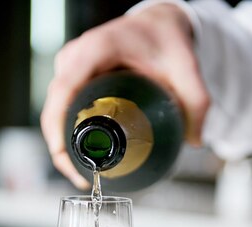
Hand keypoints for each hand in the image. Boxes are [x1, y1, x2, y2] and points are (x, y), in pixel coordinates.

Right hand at [41, 2, 209, 187]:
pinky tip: (80, 154)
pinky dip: (66, 132)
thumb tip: (195, 140)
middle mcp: (77, 57)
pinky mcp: (72, 77)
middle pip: (54, 105)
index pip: (66, 87)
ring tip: (82, 172)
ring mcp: (71, 67)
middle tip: (81, 176)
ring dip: (61, 142)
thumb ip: (197, 101)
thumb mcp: (186, 65)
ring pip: (54, 109)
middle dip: (60, 146)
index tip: (63, 151)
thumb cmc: (165, 38)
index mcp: (97, 49)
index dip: (58, 122)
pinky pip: (60, 108)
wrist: (158, 25)